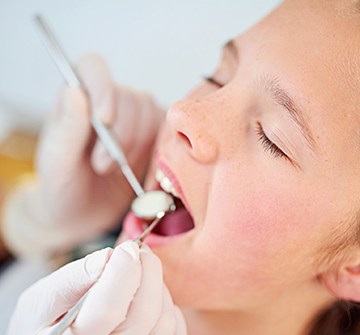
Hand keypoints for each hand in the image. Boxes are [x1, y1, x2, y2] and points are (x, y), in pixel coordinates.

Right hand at [7, 241, 186, 334]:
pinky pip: (174, 328)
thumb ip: (72, 279)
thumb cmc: (45, 321)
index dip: (123, 271)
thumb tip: (107, 258)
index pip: (107, 308)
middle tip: (139, 250)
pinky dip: (166, 304)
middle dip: (148, 270)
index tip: (127, 247)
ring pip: (163, 321)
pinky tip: (146, 294)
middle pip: (144, 313)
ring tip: (139, 272)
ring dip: (157, 285)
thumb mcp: (42, 299)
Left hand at [34, 54, 163, 242]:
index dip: (104, 88)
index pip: (94, 69)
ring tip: (115, 170)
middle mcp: (109, 104)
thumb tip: (74, 91)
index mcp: (77, 100)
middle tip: (101, 165)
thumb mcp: (56, 162)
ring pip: (152, 114)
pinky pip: (167, 133)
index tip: (104, 120)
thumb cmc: (63, 187)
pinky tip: (139, 170)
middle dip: (121, 135)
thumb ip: (66, 128)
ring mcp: (134, 121)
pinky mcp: (152, 139)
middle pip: (131, 98)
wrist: (82, 214)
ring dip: (137, 146)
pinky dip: (158, 152)